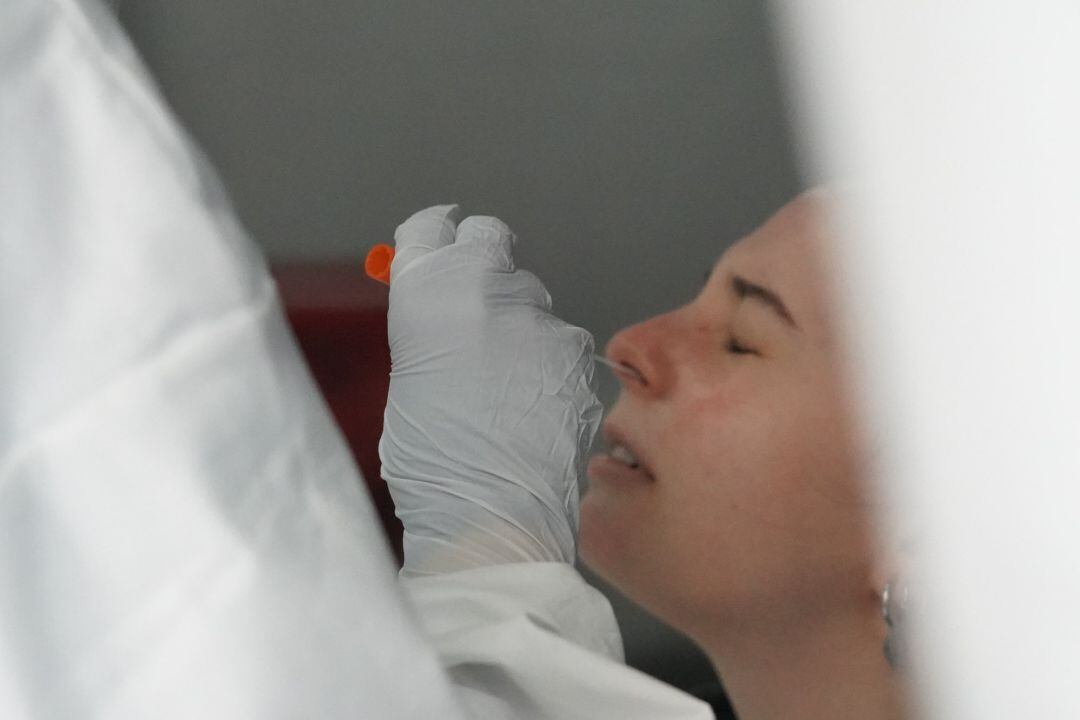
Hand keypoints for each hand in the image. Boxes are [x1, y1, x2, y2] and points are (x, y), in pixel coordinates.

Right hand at [380, 205, 602, 575]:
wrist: (490, 513)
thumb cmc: (432, 461)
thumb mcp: (409, 380)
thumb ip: (429, 332)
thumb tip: (446, 312)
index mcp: (425, 294)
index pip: (430, 228)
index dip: (436, 238)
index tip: (441, 241)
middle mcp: (482, 290)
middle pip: (486, 243)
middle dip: (481, 266)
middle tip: (476, 306)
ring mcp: (535, 318)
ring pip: (529, 298)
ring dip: (518, 321)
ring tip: (504, 381)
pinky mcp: (575, 350)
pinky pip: (559, 340)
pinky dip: (549, 360)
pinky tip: (535, 403)